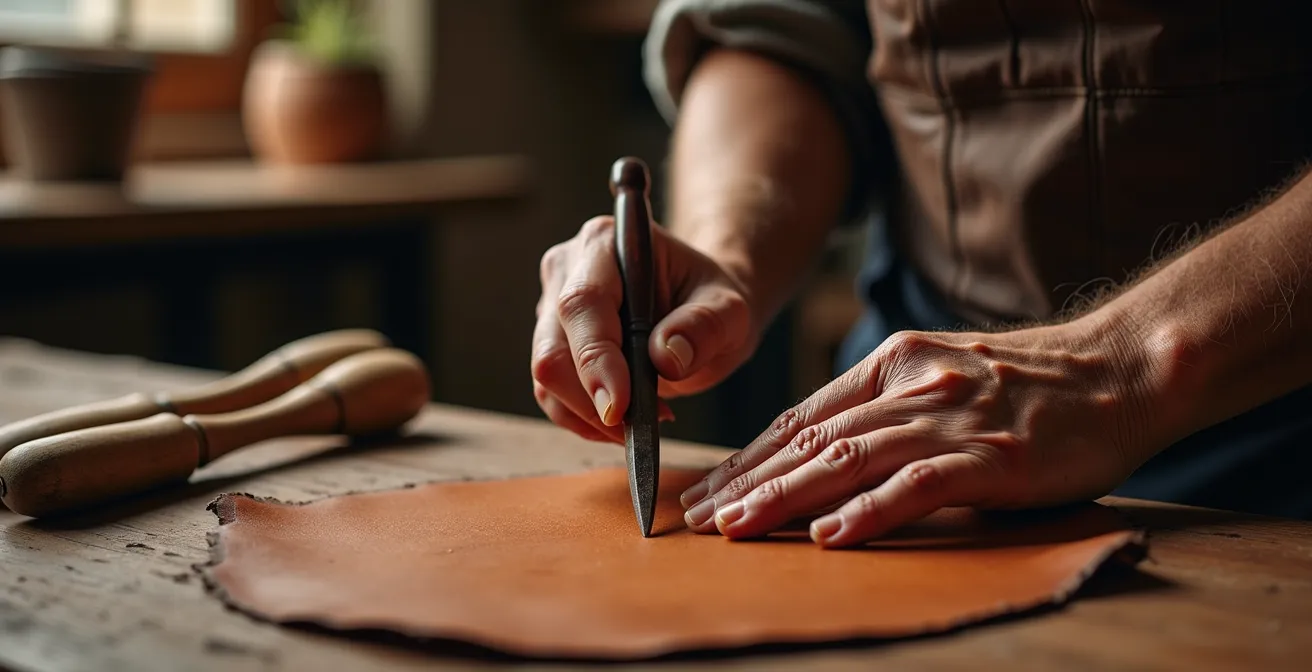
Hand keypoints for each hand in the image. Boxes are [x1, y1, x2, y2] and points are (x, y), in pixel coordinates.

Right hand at [532, 216, 756, 442]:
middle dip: (593, 399)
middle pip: (553, 346)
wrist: (701, 309)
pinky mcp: (551, 343)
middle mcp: (567, 269)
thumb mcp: (730, 310)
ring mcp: (551, 307)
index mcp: (605, 243)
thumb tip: (666, 356)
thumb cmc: (712, 302)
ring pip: (546, 377)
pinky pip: (552, 395)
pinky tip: (626, 421)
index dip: (596, 358)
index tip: (620, 406)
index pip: (583, 303)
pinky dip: (585, 420)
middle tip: (643, 425)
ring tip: (647, 420)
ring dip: (591, 415)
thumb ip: (705, 326)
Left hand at [677, 322, 1152, 545]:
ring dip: (786, 495)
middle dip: (750, 481)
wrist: (1118, 370)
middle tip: (700, 518)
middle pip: (812, 438)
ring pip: (849, 458)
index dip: (750, 457)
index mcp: (892, 363)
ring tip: (738, 527)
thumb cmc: (1029, 385)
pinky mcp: (990, 454)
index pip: (803, 416)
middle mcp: (910, 384)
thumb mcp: (942, 376)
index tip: (708, 490)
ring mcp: (949, 417)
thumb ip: (886, 409)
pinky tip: (830, 535)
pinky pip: (918, 485)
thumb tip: (824, 456)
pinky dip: (870, 511)